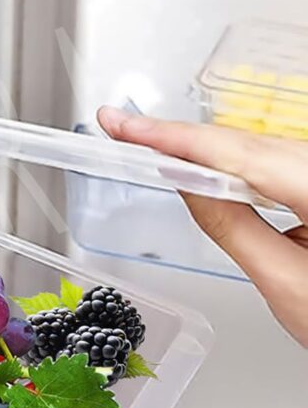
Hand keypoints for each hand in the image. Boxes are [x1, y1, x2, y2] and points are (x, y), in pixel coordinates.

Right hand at [97, 106, 307, 346]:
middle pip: (250, 143)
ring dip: (207, 147)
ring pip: (265, 147)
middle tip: (125, 128)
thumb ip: (231, 226)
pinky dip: (239, 159)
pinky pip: (282, 160)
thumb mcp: (284, 282)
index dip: (173, 136)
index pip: (237, 154)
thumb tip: (186, 184)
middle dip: (182, 136)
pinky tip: (207, 161)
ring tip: (152, 143)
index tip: (127, 125)